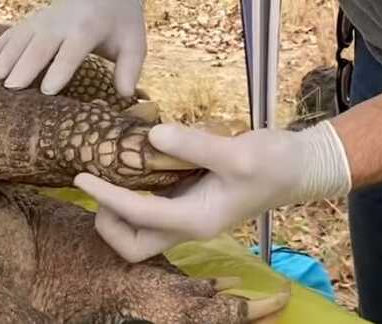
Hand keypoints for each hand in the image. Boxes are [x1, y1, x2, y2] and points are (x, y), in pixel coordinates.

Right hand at [0, 0, 146, 96]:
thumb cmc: (122, 25)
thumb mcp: (135, 44)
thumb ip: (131, 68)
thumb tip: (126, 94)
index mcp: (88, 27)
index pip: (73, 50)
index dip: (60, 69)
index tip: (46, 90)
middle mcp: (62, 21)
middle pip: (41, 44)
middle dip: (25, 65)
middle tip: (10, 88)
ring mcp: (44, 19)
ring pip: (21, 38)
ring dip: (5, 57)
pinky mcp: (33, 21)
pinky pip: (11, 33)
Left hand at [73, 121, 350, 262]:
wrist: (300, 168)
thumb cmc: (274, 163)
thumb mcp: (237, 152)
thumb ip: (194, 145)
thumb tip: (152, 135)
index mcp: (197, 220)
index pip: (139, 217)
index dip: (106, 198)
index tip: (82, 177)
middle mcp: (189, 225)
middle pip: (134, 246)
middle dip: (108, 223)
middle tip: (96, 188)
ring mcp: (191, 216)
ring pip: (142, 232)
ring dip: (118, 212)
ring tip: (107, 176)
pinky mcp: (193, 202)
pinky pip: (153, 209)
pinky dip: (134, 196)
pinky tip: (131, 166)